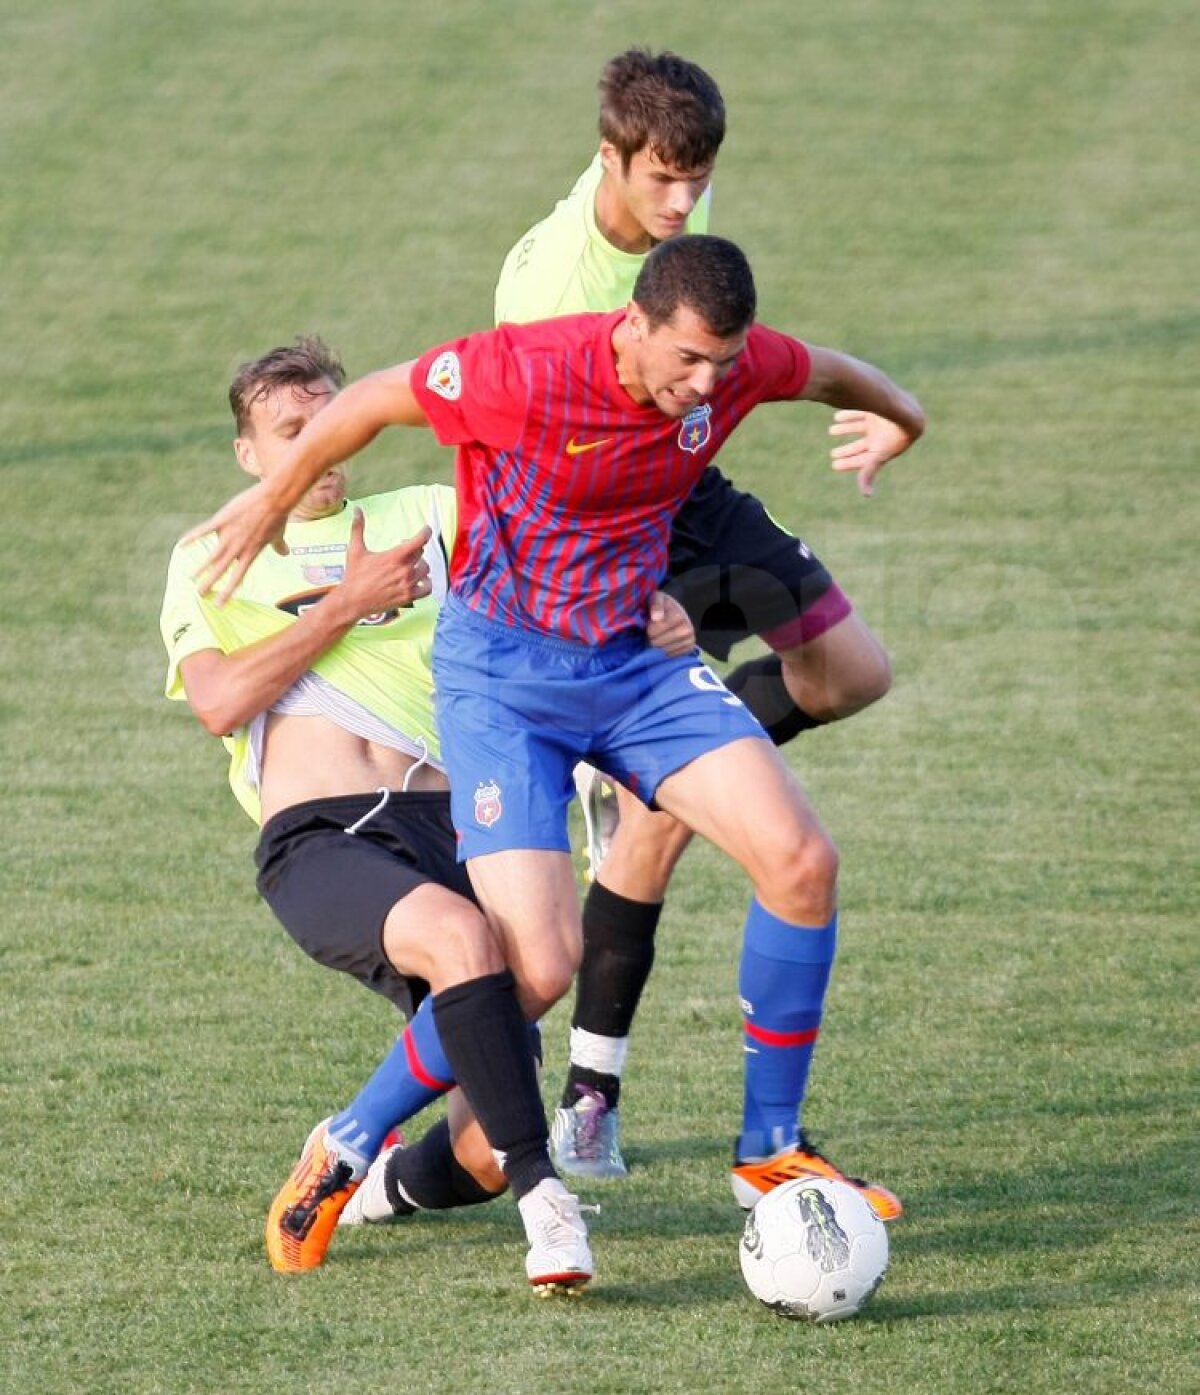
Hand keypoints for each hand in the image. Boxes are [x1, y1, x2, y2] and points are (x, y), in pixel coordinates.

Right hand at [183, 483, 288, 602]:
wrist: (274, 498)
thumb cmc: (278, 516)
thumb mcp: (278, 535)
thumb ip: (278, 546)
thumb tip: (285, 553)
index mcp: (251, 553)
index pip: (238, 577)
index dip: (228, 591)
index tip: (220, 604)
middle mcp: (239, 547)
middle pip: (221, 570)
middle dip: (209, 583)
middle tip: (200, 594)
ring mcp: (230, 534)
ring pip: (212, 555)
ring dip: (201, 567)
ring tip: (190, 577)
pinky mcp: (223, 519)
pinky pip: (204, 530)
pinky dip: (193, 536)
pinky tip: (181, 543)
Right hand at [338, 513, 432, 616]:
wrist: (353, 601)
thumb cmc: (354, 575)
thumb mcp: (355, 550)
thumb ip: (358, 528)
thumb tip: (357, 509)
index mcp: (394, 556)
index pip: (419, 540)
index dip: (426, 532)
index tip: (426, 529)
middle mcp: (405, 569)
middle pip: (421, 553)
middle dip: (414, 550)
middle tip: (404, 552)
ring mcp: (408, 584)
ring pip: (425, 569)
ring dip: (420, 565)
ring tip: (410, 566)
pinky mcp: (408, 597)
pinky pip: (427, 588)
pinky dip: (426, 583)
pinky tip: (419, 580)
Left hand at [647, 591, 695, 656]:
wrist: (676, 611)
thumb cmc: (663, 605)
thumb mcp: (657, 598)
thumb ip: (655, 604)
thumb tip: (656, 617)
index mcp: (678, 616)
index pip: (654, 631)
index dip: (648, 630)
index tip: (648, 625)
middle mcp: (687, 629)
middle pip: (658, 644)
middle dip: (651, 640)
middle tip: (652, 634)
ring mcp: (690, 640)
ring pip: (664, 653)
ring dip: (657, 648)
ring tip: (658, 638)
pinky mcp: (690, 648)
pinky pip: (671, 657)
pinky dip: (664, 654)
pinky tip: (664, 645)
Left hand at [829, 410, 916, 496]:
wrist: (907, 412)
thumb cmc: (893, 437)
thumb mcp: (878, 456)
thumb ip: (869, 474)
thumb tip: (867, 496)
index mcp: (879, 450)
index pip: (862, 460)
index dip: (848, 464)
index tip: (834, 465)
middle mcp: (879, 438)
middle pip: (859, 447)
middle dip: (846, 451)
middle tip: (833, 454)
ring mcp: (878, 424)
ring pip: (858, 428)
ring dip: (844, 429)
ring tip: (831, 430)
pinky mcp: (877, 410)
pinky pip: (861, 412)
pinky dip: (848, 415)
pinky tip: (836, 417)